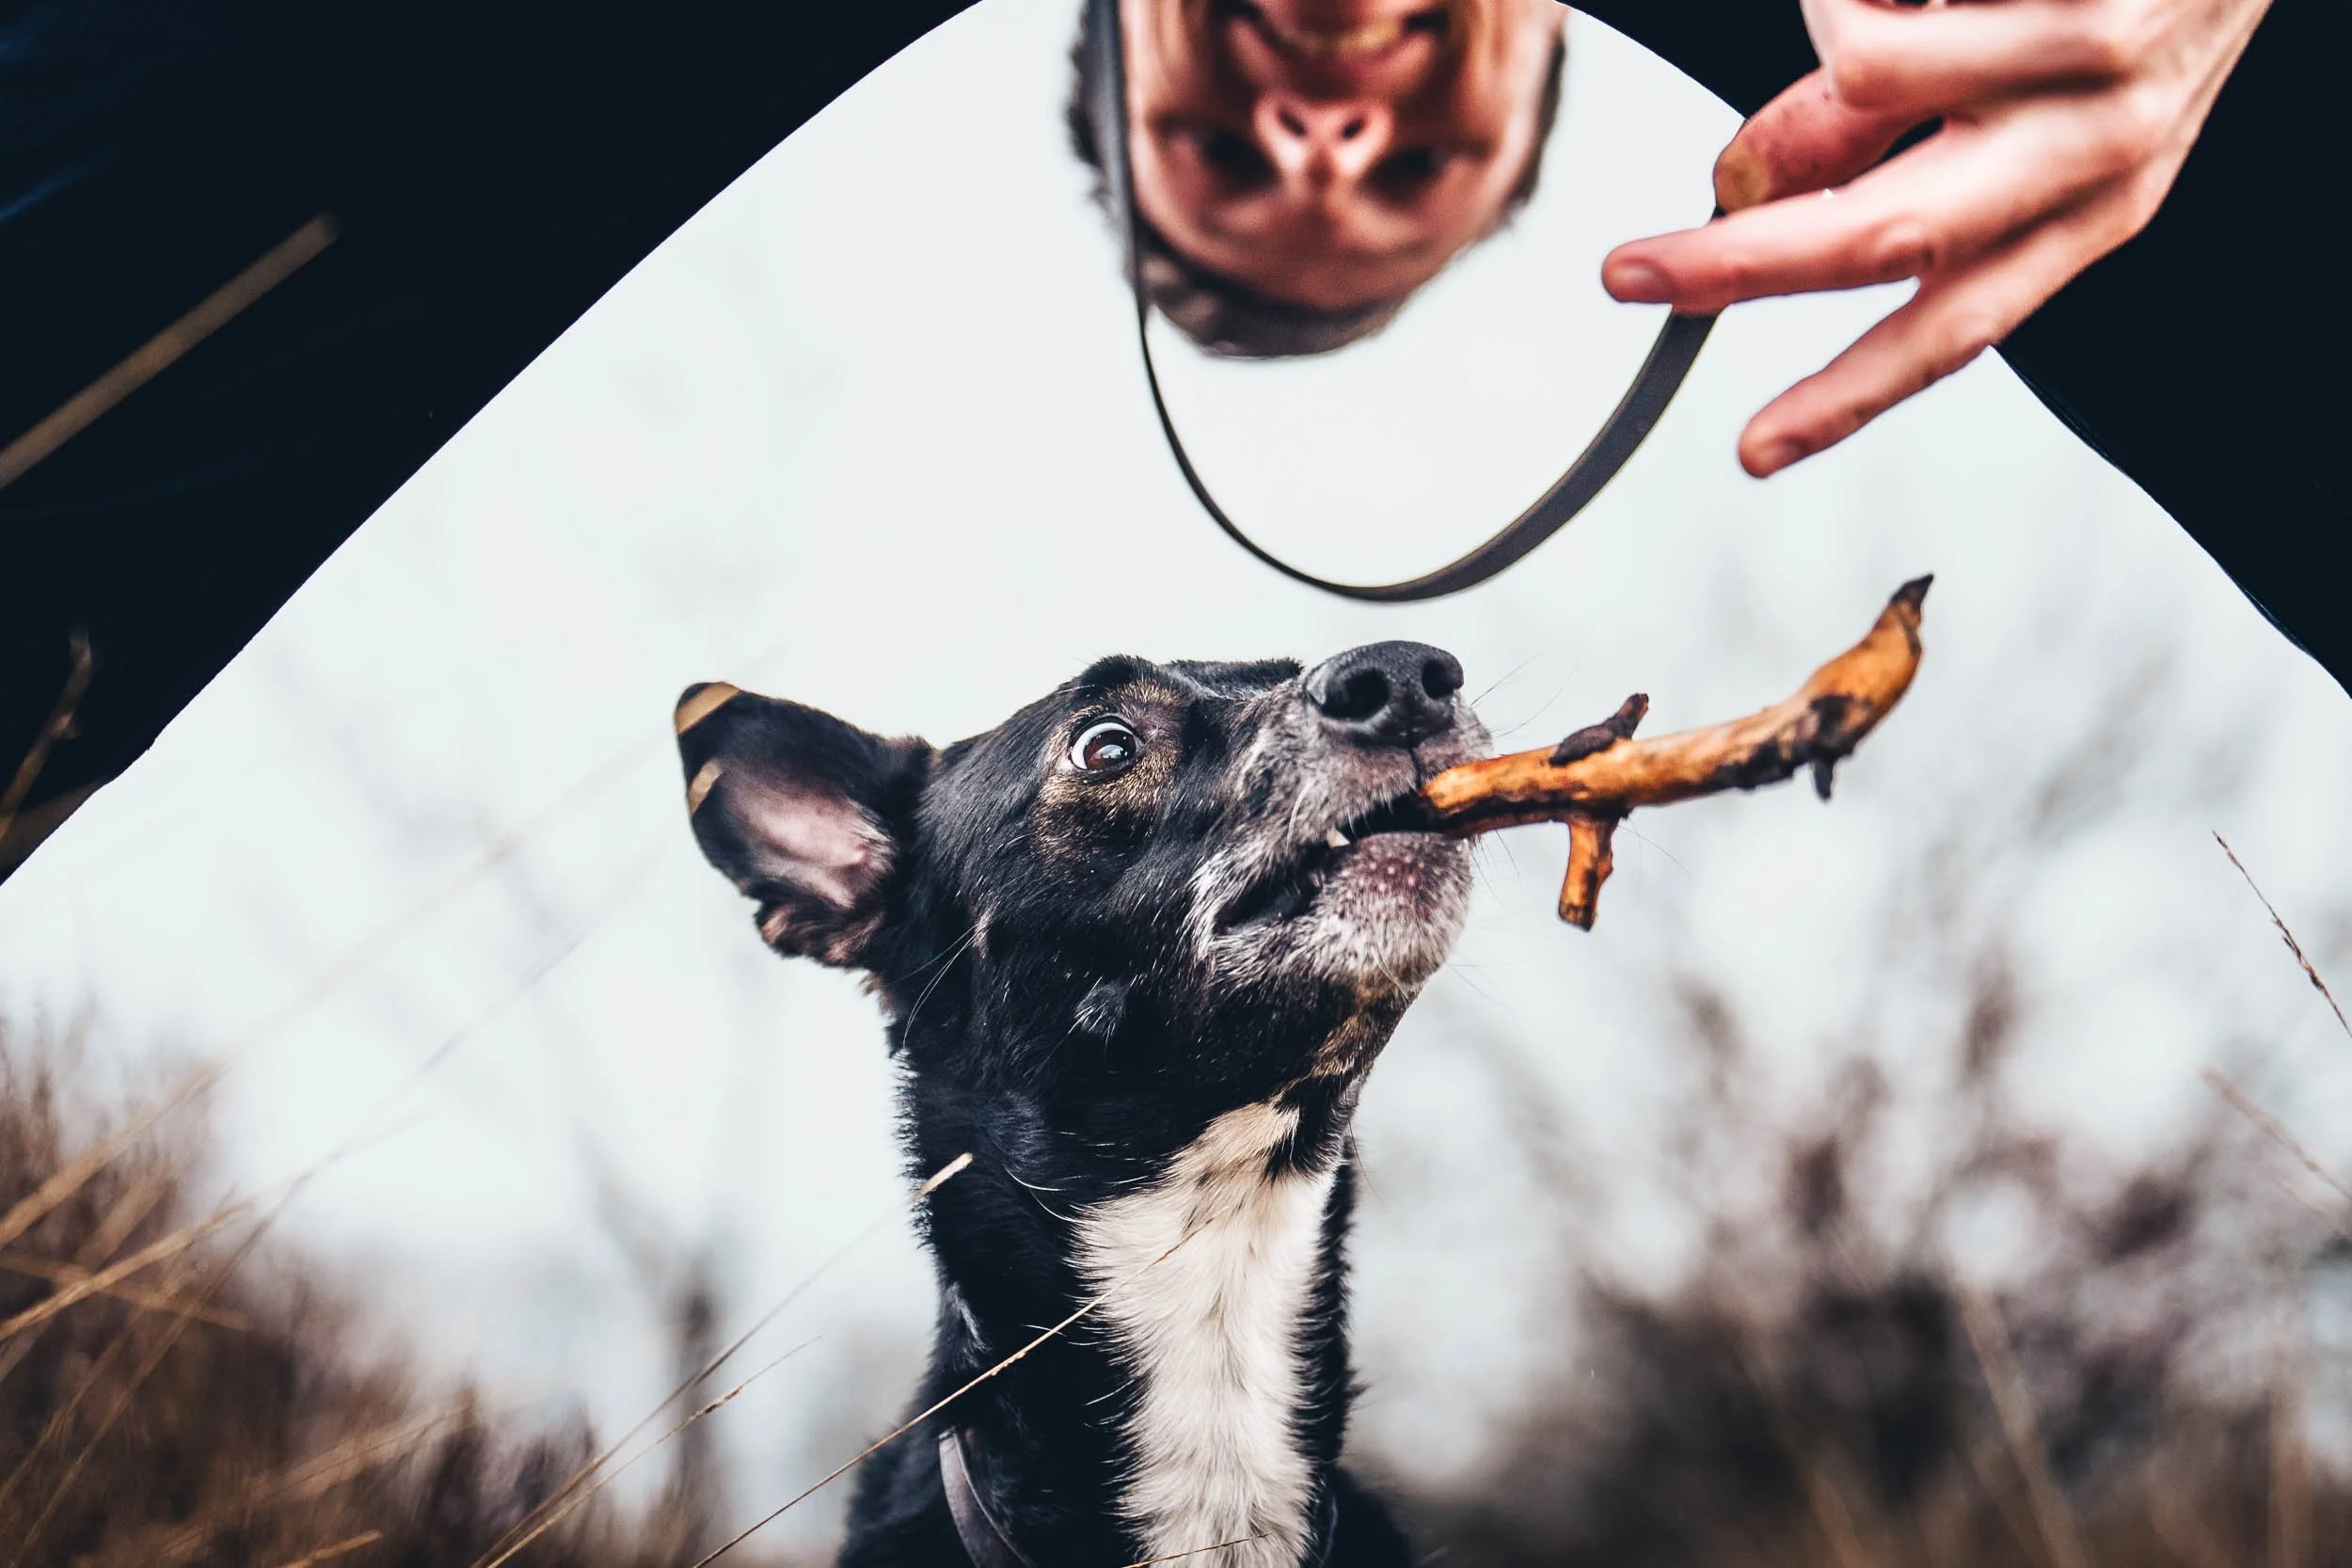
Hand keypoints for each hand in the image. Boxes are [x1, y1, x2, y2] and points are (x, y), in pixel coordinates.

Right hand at [1602, 0, 2273, 476]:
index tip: (1755, 451)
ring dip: (1826, 32)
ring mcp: (2101, 74)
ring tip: (1863, 0)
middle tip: (1628, 274)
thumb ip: (1887, 142)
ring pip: (1866, 80)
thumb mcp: (2023, 88)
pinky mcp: (2088, 4)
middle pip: (1885, 238)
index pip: (1950, 330)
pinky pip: (1880, 8)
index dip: (1845, 397)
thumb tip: (1757, 187)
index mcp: (2092, 208)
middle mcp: (2106, 159)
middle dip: (1736, 262)